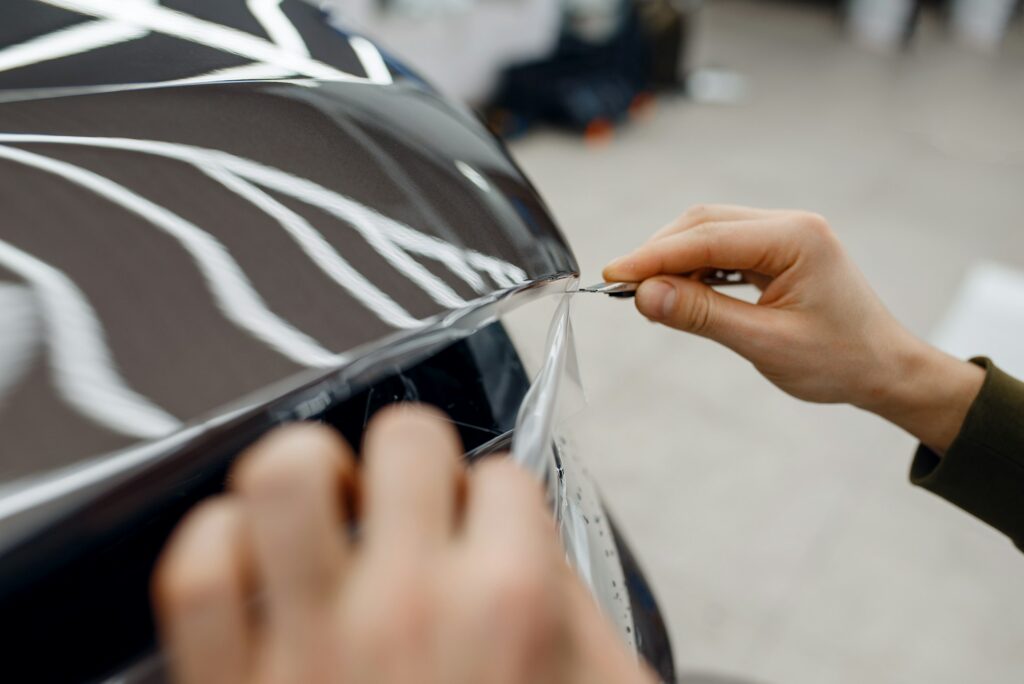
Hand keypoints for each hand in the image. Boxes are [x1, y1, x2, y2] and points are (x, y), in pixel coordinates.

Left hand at [152, 406, 652, 683]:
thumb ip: (569, 609)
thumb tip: (523, 539)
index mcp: (509, 608)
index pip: (504, 477)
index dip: (497, 500)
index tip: (486, 522)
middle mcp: (409, 609)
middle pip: (404, 440)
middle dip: (414, 457)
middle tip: (411, 496)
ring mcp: (313, 645)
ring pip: (285, 474)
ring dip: (310, 472)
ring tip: (327, 503)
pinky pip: (196, 574)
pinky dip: (215, 543)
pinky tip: (250, 557)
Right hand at [604, 204, 982, 452]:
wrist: (885, 370)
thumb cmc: (839, 361)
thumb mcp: (765, 344)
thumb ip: (702, 315)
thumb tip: (644, 295)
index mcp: (795, 238)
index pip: (707, 238)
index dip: (653, 256)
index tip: (612, 275)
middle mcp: (789, 226)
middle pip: (703, 224)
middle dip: (659, 253)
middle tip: (622, 288)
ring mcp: (784, 235)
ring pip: (709, 233)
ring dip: (673, 260)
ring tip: (647, 296)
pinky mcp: (778, 252)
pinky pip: (723, 250)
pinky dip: (694, 269)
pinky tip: (678, 293)